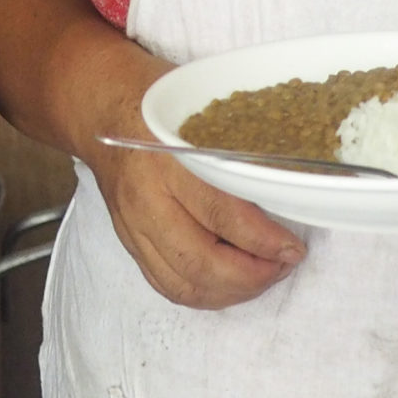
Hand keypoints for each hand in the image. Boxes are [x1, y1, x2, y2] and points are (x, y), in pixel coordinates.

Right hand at [85, 115, 303, 309]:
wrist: (103, 110)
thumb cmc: (158, 103)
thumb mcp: (203, 112)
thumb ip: (238, 149)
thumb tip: (288, 185)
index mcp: (165, 161)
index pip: (221, 215)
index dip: (263, 241)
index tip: (294, 248)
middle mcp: (145, 201)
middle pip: (201, 262)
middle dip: (252, 276)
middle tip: (282, 265)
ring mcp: (132, 227)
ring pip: (184, 284)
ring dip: (230, 292)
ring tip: (261, 275)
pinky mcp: (129, 243)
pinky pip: (166, 285)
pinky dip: (204, 294)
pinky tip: (229, 282)